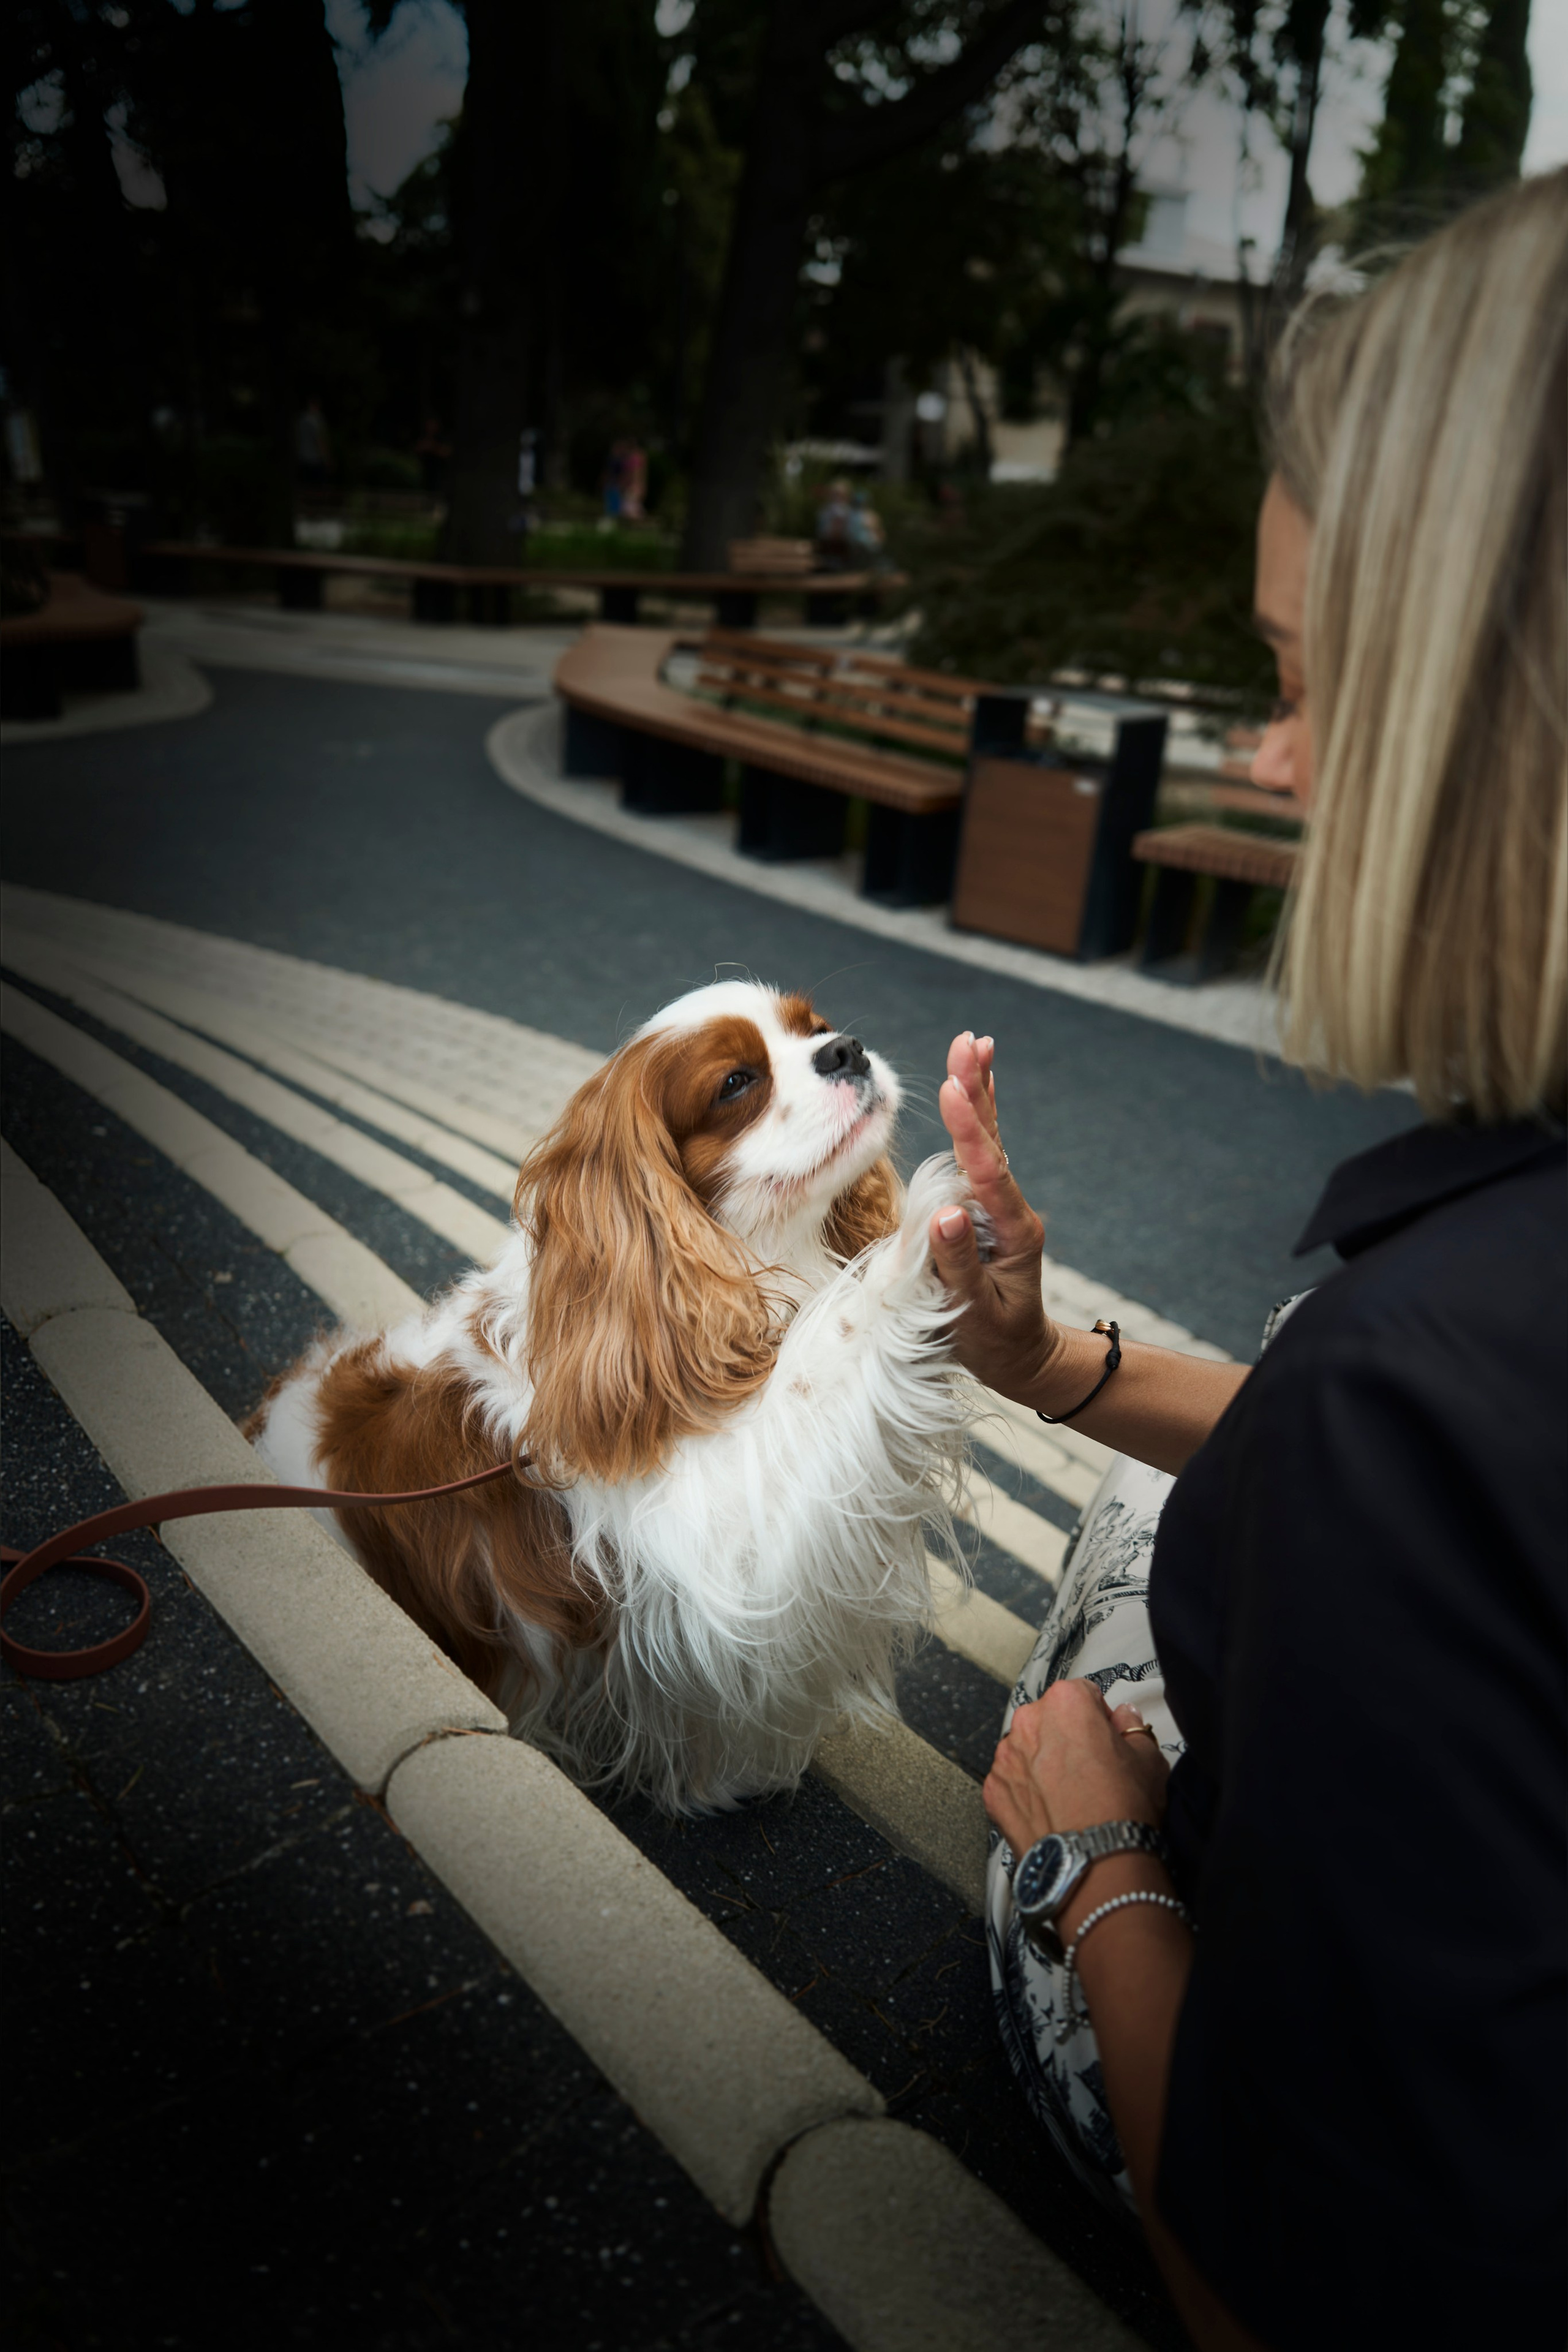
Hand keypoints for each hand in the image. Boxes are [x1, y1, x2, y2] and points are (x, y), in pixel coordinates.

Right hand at [928, 1032, 1058, 1401]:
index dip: (970, 1130)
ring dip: (979, 1091)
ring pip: (988, 1140)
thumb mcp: (974, 1312)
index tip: (952, 1088)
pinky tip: (974, 1088)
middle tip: (969, 1042)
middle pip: (992, 1141)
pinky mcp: (987, 1208)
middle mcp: (1011, 1210)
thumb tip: (942, 1213)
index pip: (987, 1173)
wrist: (1022, 1358)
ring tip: (974, 1045)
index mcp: (1013, 1232)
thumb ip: (958, 1263)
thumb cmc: (994, 1342)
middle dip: (978, 1090)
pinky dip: (977, 1118)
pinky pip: (981, 1155)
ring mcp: (1000, 1207)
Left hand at [982, 1680, 1169, 1856]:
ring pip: (1027, 1751)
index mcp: (1066, 1702)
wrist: (1095, 1864)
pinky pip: (1011, 1783)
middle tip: (1090, 1771)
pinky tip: (1050, 1812)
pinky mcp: (992, 1791)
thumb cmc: (1123, 1809)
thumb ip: (1132, 1728)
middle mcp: (1028, 1722)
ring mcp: (1005, 1757)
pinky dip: (1026, 1794)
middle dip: (1067, 1739)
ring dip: (1043, 1764)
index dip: (1099, 1718)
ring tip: (1070, 1797)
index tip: (1107, 1740)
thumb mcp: (1149, 1759)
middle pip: (1050, 1720)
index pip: (1083, 1694)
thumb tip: (1123, 1717)